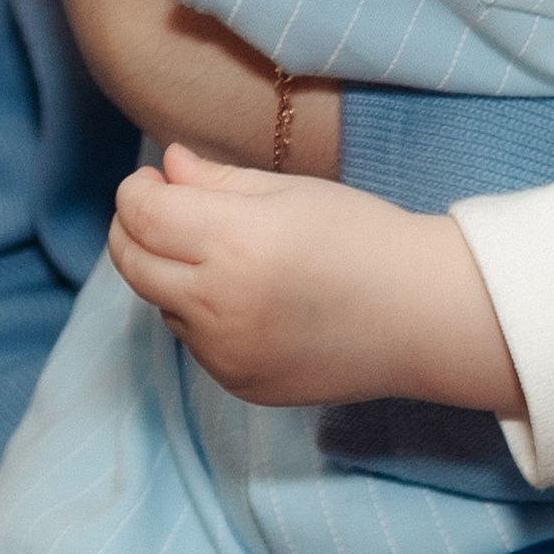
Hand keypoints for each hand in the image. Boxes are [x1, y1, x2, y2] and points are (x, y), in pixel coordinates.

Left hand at [109, 144, 523, 414]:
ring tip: (218, 253)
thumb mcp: (288, 192)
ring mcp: (226, 354)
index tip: (154, 179)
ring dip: (167, 273)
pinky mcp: (240, 385)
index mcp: (232, 244)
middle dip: (133, 228)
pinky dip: (198, 314)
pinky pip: (192, 341)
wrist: (422, 316)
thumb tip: (166, 167)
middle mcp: (219, 306)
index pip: (140, 215)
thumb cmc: (363, 237)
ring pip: (159, 303)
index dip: (136, 190)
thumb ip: (214, 180)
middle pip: (131, 262)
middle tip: (162, 209)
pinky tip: (242, 297)